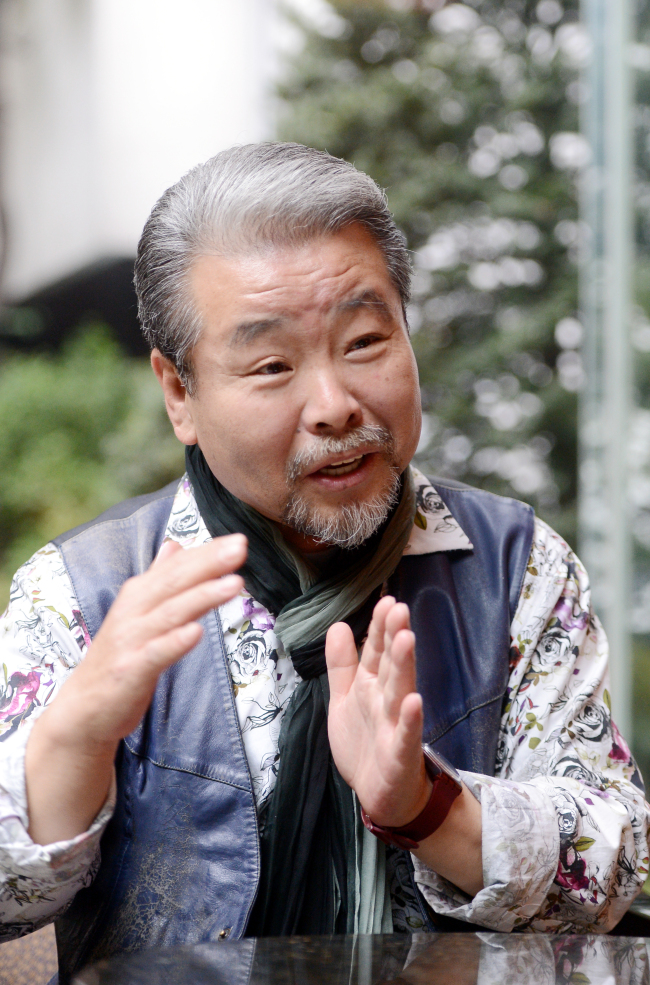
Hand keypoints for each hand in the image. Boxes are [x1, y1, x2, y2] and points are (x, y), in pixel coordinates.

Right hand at [25, 533, 246, 843]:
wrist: (83, 709)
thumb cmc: (119, 657)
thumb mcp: (137, 612)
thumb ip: (158, 579)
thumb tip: (174, 545)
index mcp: (138, 595)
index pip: (177, 567)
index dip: (207, 552)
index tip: (238, 539)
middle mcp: (133, 611)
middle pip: (175, 582)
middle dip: (209, 563)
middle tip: (241, 546)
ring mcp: (131, 641)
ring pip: (170, 613)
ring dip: (202, 596)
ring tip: (235, 583)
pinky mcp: (130, 671)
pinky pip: (156, 654)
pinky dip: (176, 642)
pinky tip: (197, 632)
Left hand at [326, 595, 483, 896]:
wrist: (380, 796)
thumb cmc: (364, 744)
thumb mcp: (344, 699)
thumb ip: (342, 664)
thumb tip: (337, 625)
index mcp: (371, 686)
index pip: (376, 651)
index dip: (379, 627)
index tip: (386, 601)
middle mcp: (385, 700)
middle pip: (389, 664)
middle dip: (393, 636)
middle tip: (398, 608)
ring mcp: (395, 725)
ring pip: (399, 690)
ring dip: (403, 666)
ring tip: (406, 639)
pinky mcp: (400, 753)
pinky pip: (406, 733)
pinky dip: (410, 718)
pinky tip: (415, 701)